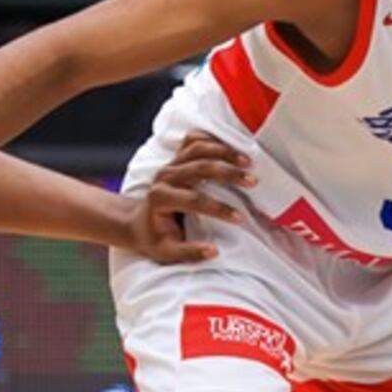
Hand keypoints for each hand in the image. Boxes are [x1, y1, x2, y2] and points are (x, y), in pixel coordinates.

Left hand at [130, 133, 253, 262]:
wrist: (138, 221)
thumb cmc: (154, 238)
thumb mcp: (166, 252)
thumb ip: (188, 252)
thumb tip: (214, 251)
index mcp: (160, 198)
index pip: (193, 200)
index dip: (217, 208)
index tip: (239, 218)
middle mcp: (165, 176)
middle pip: (199, 167)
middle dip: (228, 173)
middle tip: (253, 182)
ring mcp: (171, 163)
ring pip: (198, 148)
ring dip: (225, 152)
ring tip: (248, 162)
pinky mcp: (176, 157)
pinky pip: (195, 139)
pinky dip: (214, 139)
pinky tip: (233, 145)